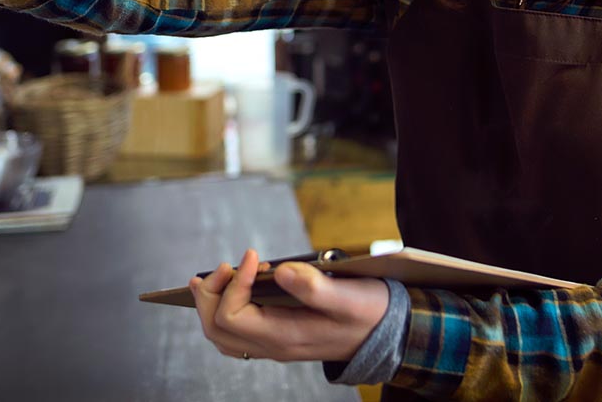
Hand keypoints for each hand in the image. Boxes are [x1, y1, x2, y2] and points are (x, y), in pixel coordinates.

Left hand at [189, 248, 388, 362]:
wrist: (390, 334)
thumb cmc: (370, 312)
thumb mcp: (350, 297)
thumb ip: (315, 287)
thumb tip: (278, 271)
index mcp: (285, 337)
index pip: (233, 317)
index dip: (234, 284)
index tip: (253, 256)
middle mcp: (274, 346)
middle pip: (217, 329)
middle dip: (211, 294)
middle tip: (226, 265)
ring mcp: (275, 344)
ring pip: (223, 334)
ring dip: (213, 302)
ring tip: (221, 274)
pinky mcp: (280, 336)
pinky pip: (237, 334)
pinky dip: (226, 310)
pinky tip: (236, 287)